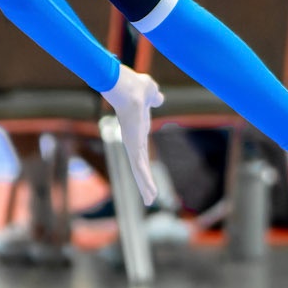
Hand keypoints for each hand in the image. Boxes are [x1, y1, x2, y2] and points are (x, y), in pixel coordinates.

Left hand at [102, 65, 162, 204]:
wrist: (128, 88)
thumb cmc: (136, 87)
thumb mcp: (150, 93)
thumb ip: (155, 98)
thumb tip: (159, 98)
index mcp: (137, 130)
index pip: (141, 150)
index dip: (145, 162)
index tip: (145, 171)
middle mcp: (133, 140)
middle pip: (140, 164)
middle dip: (144, 180)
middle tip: (148, 195)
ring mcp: (132, 144)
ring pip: (139, 170)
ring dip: (145, 186)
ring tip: (150, 201)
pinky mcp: (132, 147)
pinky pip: (139, 168)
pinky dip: (145, 182)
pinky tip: (149, 195)